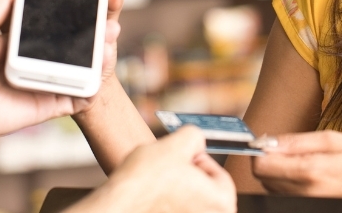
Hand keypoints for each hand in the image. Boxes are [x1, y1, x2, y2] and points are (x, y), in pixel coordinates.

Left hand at [0, 0, 120, 142]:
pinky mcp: (47, 106)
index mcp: (23, 40)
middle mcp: (37, 60)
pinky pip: (76, 99)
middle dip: (97, 32)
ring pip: (81, 70)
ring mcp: (45, 83)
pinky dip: (91, 91)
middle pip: (75, 45)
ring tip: (110, 40)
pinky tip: (101, 75)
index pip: (56, 23)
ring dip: (101, 57)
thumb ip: (2, 1)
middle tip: (111, 20)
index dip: (77, 13)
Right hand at [82, 126, 235, 212]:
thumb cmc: (146, 180)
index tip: (183, 156)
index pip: (219, 174)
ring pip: (188, 199)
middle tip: (170, 166)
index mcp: (222, 202)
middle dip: (188, 175)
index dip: (198, 159)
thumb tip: (196, 141)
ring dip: (176, 187)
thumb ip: (196, 136)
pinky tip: (152, 193)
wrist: (119, 203)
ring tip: (158, 180)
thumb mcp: (177, 143)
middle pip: (204, 189)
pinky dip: (166, 201)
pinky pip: (175, 209)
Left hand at [252, 131, 341, 206]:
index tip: (269, 145)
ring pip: (273, 188)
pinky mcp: (309, 208)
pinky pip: (286, 197)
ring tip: (305, 165)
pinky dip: (290, 186)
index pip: (261, 166)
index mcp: (309, 171)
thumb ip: (297, 141)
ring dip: (280, 175)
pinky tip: (308, 178)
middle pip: (263, 178)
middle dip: (271, 162)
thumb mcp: (334, 140)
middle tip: (291, 153)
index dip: (260, 152)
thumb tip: (270, 141)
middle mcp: (304, 192)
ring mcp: (306, 204)